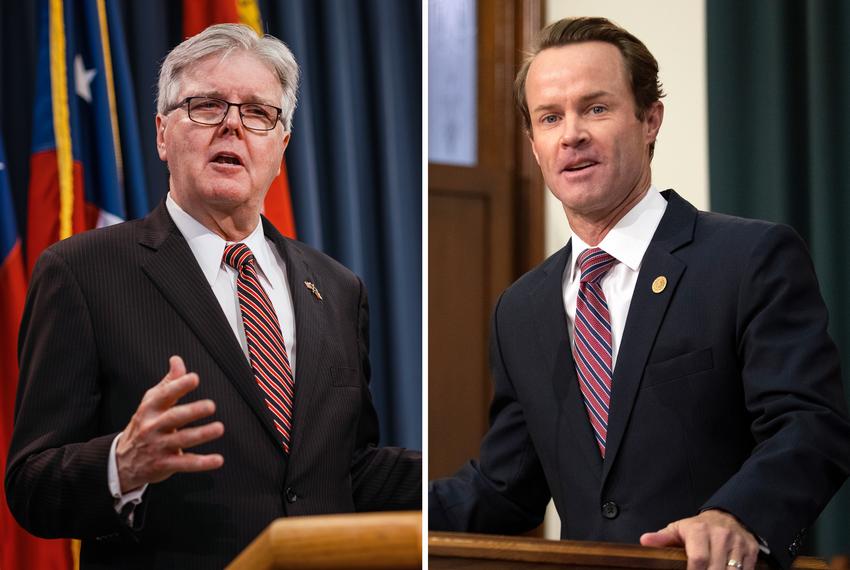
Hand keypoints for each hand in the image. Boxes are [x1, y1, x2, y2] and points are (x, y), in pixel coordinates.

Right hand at [116, 356, 224, 491]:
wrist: (122, 461)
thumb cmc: (144, 424)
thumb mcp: (151, 402)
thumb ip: (169, 382)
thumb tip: (177, 360)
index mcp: (150, 408)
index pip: (164, 395)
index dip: (179, 386)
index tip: (194, 378)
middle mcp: (153, 426)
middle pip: (174, 417)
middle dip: (192, 411)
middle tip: (211, 405)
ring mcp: (158, 446)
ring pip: (182, 440)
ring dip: (201, 434)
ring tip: (219, 428)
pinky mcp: (164, 464)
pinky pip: (185, 463)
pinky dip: (202, 463)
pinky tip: (218, 460)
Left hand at [640, 509, 758, 569]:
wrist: (726, 516)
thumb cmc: (698, 528)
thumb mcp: (678, 529)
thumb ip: (663, 538)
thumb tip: (645, 541)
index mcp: (699, 530)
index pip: (698, 559)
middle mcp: (721, 535)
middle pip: (716, 569)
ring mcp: (738, 543)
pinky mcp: (751, 549)